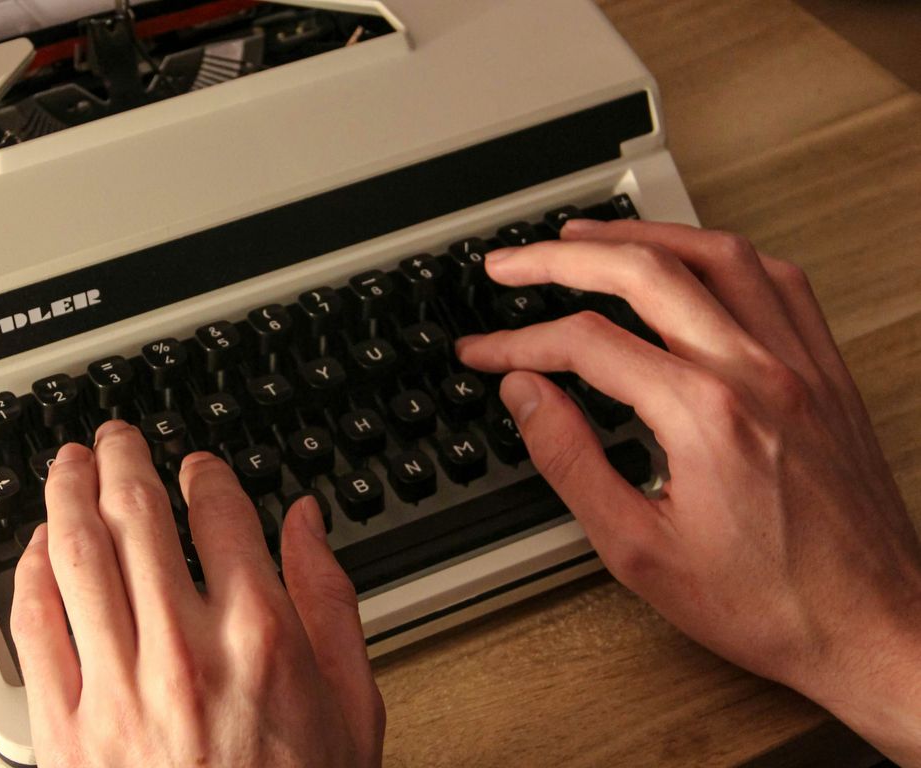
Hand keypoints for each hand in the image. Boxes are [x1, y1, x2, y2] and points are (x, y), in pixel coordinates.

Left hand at [10, 421, 384, 766]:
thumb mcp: (353, 707)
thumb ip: (330, 601)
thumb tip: (309, 524)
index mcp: (260, 637)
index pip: (221, 514)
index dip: (204, 474)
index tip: (196, 468)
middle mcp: (183, 649)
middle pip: (137, 517)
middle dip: (123, 461)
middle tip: (116, 439)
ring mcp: (116, 687)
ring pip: (77, 554)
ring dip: (66, 493)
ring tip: (67, 464)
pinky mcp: (66, 729)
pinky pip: (33, 626)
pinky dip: (30, 572)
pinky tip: (38, 546)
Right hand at [456, 219, 920, 764]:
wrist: (871, 627)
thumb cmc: (768, 602)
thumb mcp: (637, 549)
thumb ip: (570, 461)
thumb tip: (526, 396)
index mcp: (705, 416)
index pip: (586, 344)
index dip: (518, 341)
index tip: (484, 351)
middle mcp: (758, 372)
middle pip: (645, 272)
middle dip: (562, 257)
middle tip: (514, 262)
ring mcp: (800, 364)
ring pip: (716, 255)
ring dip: (642, 235)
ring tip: (588, 237)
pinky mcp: (827, 372)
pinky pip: (777, 280)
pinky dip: (722, 255)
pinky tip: (691, 261)